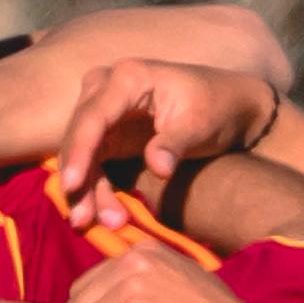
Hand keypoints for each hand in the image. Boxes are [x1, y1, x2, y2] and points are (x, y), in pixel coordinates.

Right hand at [56, 58, 279, 210]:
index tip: (72, 186)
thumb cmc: (218, 107)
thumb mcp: (201, 123)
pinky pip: (90, 164)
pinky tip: (103, 215)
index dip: (79, 152)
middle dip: (79, 182)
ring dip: (85, 192)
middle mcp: (106, 89)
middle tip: (84, 220)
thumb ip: (175, 144)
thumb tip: (159, 169)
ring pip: (79, 155)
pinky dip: (94, 190)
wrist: (231, 106)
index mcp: (129, 78)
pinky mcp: (106, 134)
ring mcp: (103, 111)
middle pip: (78, 138)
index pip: (93, 117)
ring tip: (100, 224)